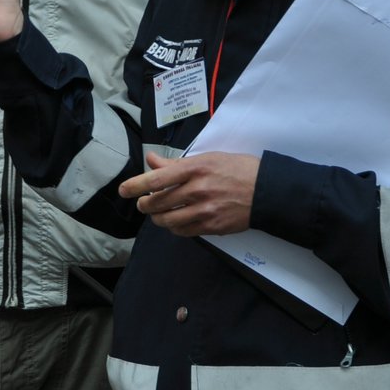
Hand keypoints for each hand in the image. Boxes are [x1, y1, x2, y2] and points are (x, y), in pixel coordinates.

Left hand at [118, 152, 259, 236]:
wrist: (265, 190)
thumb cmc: (238, 169)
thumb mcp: (208, 158)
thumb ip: (177, 163)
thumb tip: (151, 160)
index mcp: (196, 168)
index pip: (157, 178)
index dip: (136, 185)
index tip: (124, 190)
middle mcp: (197, 190)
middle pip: (158, 202)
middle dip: (145, 204)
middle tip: (144, 202)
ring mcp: (204, 210)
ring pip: (167, 220)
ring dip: (158, 218)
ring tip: (158, 213)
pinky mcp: (211, 226)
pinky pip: (183, 231)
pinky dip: (174, 228)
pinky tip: (176, 221)